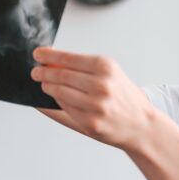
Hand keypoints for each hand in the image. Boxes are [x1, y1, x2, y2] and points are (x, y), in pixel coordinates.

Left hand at [29, 47, 157, 150]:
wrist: (142, 125)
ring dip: (47, 87)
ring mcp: (95, 105)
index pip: (68, 58)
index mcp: (106, 67)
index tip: (38, 54)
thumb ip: (83, 67)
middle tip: (36, 72)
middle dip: (43, 72)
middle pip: (60, 75)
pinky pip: (65, 109)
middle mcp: (101, 85)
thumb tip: (51, 61)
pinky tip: (56, 98)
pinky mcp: (90, 122)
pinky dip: (57, 102)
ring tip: (45, 85)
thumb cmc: (125, 98)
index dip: (49, 56)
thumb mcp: (111, 74)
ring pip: (59, 92)